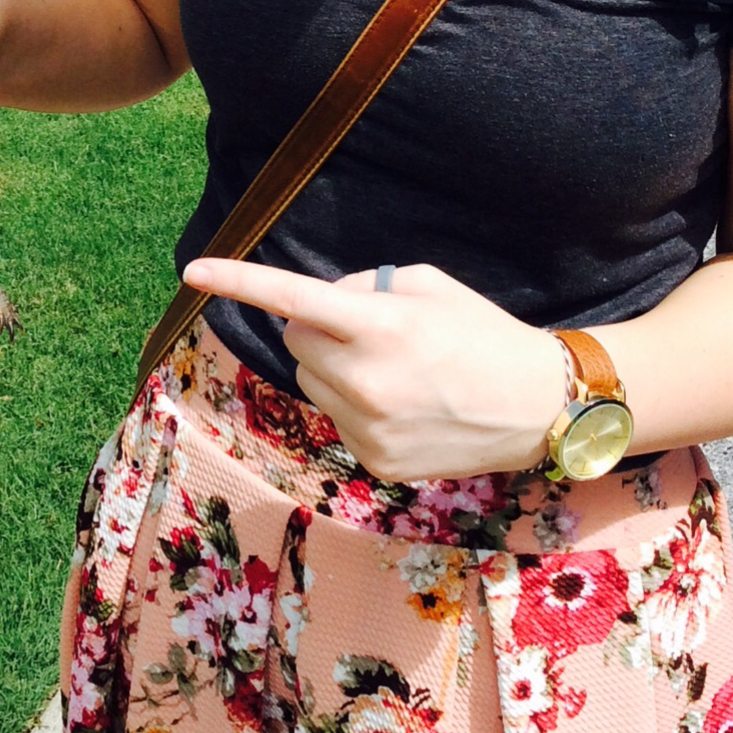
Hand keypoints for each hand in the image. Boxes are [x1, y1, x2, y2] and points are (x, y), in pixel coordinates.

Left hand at [180, 258, 569, 480]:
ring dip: (333, 368)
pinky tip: (403, 405)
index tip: (193, 271)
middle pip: (296, 342)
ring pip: (311, 383)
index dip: (239, 281)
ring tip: (394, 371)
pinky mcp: (373, 461)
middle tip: (366, 329)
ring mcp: (367, 428)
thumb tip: (323, 304)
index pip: (293, 299)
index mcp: (381, 327)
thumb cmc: (484, 333)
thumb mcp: (428, 285)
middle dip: (316, 329)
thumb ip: (365, 287)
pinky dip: (355, 405)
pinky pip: (337, 418)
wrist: (538, 408)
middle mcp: (366, 381)